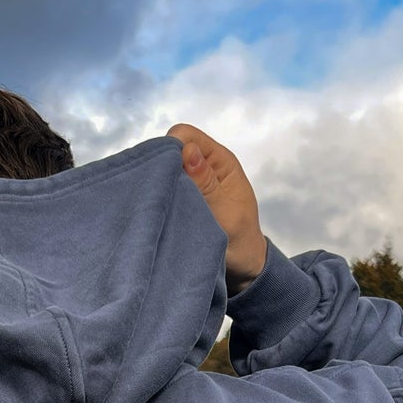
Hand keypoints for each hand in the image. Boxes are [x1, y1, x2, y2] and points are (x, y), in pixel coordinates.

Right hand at [167, 123, 267, 294]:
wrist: (242, 267)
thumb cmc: (241, 241)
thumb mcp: (226, 214)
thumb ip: (206, 184)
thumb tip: (188, 150)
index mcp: (221, 161)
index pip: (186, 135)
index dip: (171, 150)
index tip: (166, 177)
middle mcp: (205, 165)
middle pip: (171, 148)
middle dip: (162, 167)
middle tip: (161, 197)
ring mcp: (193, 181)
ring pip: (164, 169)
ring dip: (160, 185)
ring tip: (161, 208)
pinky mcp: (183, 197)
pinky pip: (165, 188)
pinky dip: (160, 197)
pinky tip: (159, 213)